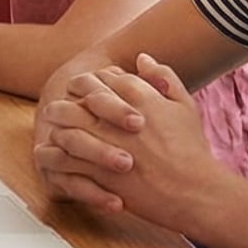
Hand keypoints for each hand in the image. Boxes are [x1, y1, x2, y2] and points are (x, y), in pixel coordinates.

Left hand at [33, 55, 230, 230]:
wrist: (193, 190)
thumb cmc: (191, 150)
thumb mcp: (185, 105)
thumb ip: (163, 76)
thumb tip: (141, 57)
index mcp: (140, 95)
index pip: (102, 77)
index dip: (91, 83)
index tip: (86, 93)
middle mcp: (118, 115)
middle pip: (78, 95)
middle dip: (67, 99)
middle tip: (59, 107)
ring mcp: (106, 142)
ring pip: (65, 123)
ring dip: (57, 125)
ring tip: (54, 130)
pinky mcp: (97, 170)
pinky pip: (63, 156)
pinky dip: (55, 154)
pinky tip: (55, 154)